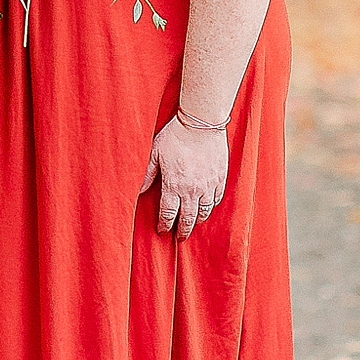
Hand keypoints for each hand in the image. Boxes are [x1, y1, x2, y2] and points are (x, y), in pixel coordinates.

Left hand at [139, 114, 228, 239]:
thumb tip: (139, 191)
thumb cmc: (176, 135)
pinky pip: (216, 200)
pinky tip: (206, 207)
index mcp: (173, 185)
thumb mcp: (155, 153)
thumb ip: (148, 174)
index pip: (167, 214)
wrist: (201, 122)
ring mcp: (208, 185)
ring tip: (192, 223)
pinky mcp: (220, 178)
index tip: (162, 230)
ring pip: (203, 212)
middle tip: (179, 237)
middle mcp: (191, 190)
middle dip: (182, 231)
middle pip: (187, 219)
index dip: (164, 225)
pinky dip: (210, 206)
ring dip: (196, 220)